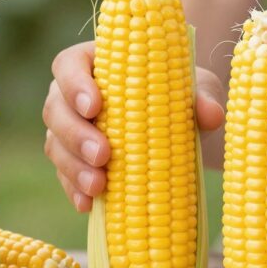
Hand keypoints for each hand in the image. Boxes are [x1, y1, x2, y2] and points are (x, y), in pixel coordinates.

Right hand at [43, 40, 225, 212]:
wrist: (188, 130)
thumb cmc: (185, 95)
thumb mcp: (199, 89)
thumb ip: (202, 97)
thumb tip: (211, 115)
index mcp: (96, 63)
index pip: (69, 65)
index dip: (74, 84)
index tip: (95, 106)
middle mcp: (73, 95)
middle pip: (55, 108)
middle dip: (75, 134)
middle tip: (103, 155)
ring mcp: (70, 130)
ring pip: (56, 145)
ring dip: (73, 167)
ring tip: (99, 186)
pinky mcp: (74, 162)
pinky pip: (65, 176)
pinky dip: (75, 190)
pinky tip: (89, 204)